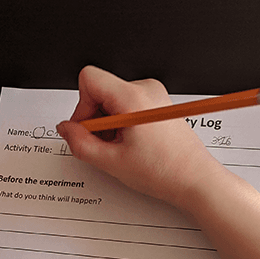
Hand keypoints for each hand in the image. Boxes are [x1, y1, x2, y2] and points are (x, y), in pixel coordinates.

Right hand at [56, 66, 225, 206]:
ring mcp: (153, 95)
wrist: (194, 179)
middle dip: (95, 120)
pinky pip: (126, 107)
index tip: (87, 129)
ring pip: (112, 101)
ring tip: (122, 149)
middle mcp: (144, 88)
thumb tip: (65, 129)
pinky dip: (121, 126)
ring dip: (108, 126)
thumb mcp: (111, 161)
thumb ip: (80, 143)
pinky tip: (130, 146)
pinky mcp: (156, 104)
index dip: (81, 106)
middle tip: (105, 146)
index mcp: (132, 97)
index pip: (89, 79)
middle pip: (99, 91)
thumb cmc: (164, 170)